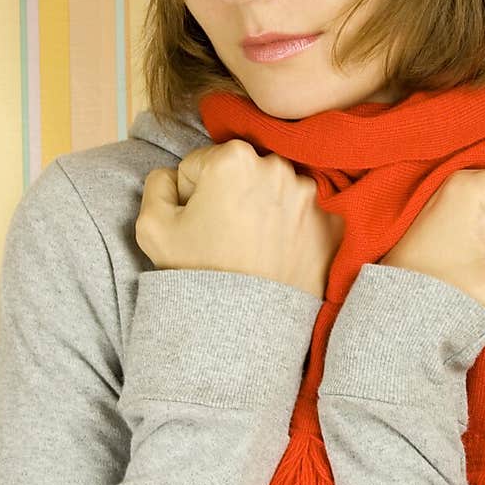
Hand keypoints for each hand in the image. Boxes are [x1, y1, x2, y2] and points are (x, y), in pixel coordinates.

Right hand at [134, 139, 344, 299]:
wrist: (246, 327)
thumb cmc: (199, 273)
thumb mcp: (152, 226)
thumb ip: (157, 183)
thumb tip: (174, 176)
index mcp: (234, 158)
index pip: (200, 165)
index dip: (191, 195)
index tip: (197, 223)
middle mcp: (278, 167)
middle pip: (241, 173)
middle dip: (230, 195)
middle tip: (224, 236)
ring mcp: (311, 195)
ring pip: (273, 192)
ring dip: (262, 209)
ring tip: (251, 247)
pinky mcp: (331, 222)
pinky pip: (304, 214)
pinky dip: (292, 228)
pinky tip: (277, 253)